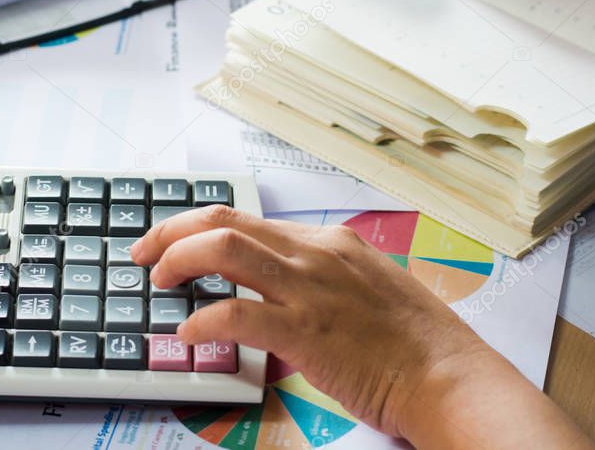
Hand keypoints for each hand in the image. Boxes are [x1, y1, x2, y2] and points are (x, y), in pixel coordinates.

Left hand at [130, 205, 489, 435]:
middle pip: (226, 221)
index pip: (248, 219)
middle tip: (146, 252)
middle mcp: (315, 254)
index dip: (199, 228)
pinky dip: (202, 319)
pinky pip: (236, 312)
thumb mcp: (367, 289)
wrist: (449, 374)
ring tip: (159, 279)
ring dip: (179, 259)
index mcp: (329, 242)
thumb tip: (279, 290)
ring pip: (225, 250)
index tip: (174, 241)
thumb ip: (322, 281)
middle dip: (173, 230)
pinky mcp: (306, 330)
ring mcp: (310, 288)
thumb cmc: (415, 342)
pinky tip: (188, 332)